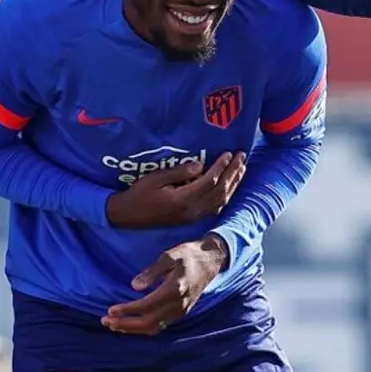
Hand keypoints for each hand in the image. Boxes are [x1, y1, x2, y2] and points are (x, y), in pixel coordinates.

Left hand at [102, 234, 228, 334]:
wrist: (211, 260)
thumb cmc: (188, 255)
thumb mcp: (169, 256)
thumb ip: (151, 272)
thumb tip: (134, 286)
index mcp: (174, 290)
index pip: (146, 306)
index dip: (127, 310)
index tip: (110, 309)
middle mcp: (178, 305)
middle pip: (148, 323)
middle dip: (125, 325)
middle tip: (106, 321)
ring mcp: (181, 311)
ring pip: (154, 328)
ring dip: (133, 329)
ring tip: (115, 325)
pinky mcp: (182, 313)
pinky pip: (160, 326)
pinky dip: (144, 328)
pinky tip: (132, 324)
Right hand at [106, 152, 247, 228]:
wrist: (128, 216)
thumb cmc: (139, 194)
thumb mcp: (156, 178)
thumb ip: (180, 172)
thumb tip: (200, 165)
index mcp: (183, 200)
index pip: (209, 181)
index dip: (221, 166)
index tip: (229, 153)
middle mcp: (192, 210)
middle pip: (220, 190)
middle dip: (233, 173)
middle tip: (242, 157)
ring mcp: (193, 217)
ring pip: (220, 200)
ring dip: (233, 184)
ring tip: (241, 169)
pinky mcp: (192, 219)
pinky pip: (215, 207)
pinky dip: (225, 195)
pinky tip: (230, 186)